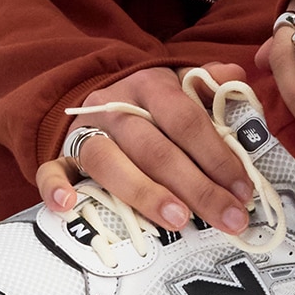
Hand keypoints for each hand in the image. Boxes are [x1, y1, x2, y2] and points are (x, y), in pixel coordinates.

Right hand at [34, 64, 258, 236]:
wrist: (96, 99)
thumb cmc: (152, 106)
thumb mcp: (180, 86)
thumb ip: (209, 86)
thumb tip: (236, 74)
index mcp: (151, 85)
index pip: (187, 120)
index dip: (218, 156)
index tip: (243, 191)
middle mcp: (115, 105)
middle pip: (155, 149)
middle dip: (196, 187)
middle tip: (228, 218)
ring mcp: (85, 131)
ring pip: (109, 162)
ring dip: (144, 192)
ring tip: (178, 220)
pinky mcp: (60, 154)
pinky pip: (50, 170)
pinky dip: (54, 187)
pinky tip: (67, 207)